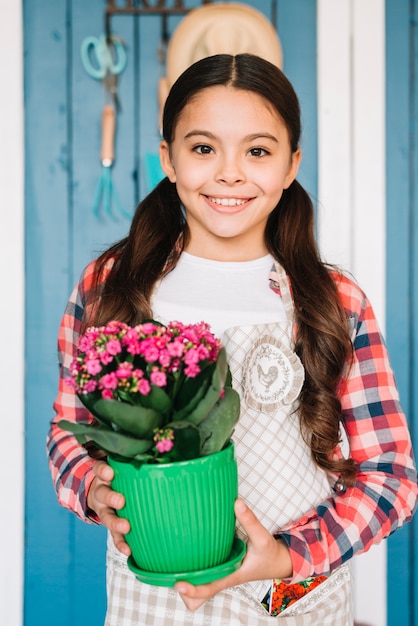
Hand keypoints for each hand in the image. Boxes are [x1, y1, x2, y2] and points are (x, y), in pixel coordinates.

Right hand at [87, 460, 130, 556]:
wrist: (99, 492)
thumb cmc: (119, 476)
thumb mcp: (120, 466)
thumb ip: (135, 462)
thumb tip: (166, 454)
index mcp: (104, 476)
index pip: (100, 470)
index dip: (104, 471)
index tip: (110, 473)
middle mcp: (102, 491)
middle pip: (103, 494)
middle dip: (111, 498)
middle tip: (121, 501)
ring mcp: (104, 509)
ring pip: (106, 516)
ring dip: (116, 522)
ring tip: (126, 527)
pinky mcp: (109, 524)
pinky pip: (113, 535)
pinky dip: (120, 543)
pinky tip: (129, 550)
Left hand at [174, 499, 292, 610]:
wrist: (278, 561)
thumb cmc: (270, 555)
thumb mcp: (263, 538)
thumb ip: (250, 521)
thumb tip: (237, 503)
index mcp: (231, 576)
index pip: (208, 588)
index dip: (192, 590)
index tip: (177, 583)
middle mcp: (223, 577)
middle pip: (198, 591)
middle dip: (183, 586)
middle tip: (167, 572)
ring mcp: (222, 573)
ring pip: (200, 582)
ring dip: (188, 576)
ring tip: (171, 563)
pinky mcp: (223, 566)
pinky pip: (206, 571)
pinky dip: (196, 567)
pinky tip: (186, 554)